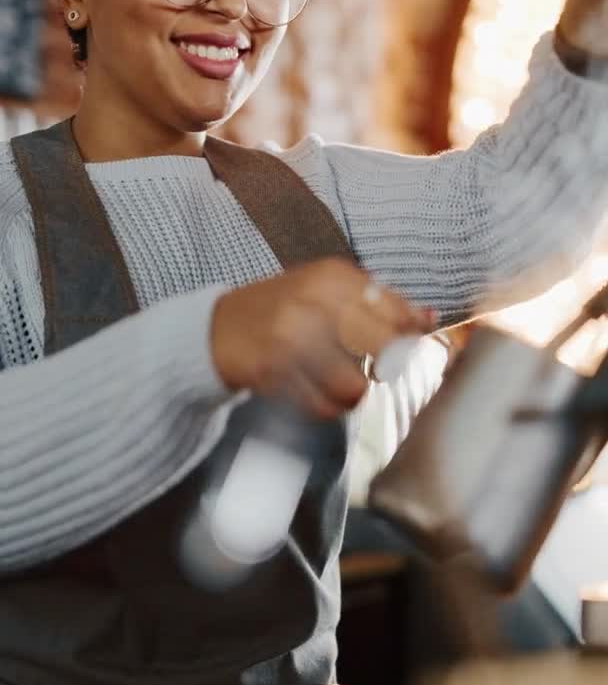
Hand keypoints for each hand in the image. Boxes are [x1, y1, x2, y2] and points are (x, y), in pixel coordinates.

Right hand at [211, 257, 433, 418]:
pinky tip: (315, 393)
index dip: (411, 338)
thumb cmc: (283, 310)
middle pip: (384, 349)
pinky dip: (326, 408)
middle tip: (375, 369)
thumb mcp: (327, 292)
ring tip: (339, 384)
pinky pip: (322, 406)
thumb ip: (377, 303)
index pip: (397, 311)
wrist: (217, 329)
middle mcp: (314, 300)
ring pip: (355, 385)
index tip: (407, 349)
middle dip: (387, 367)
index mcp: (333, 275)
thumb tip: (429, 319)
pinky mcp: (273, 370)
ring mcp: (292, 336)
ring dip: (353, 393)